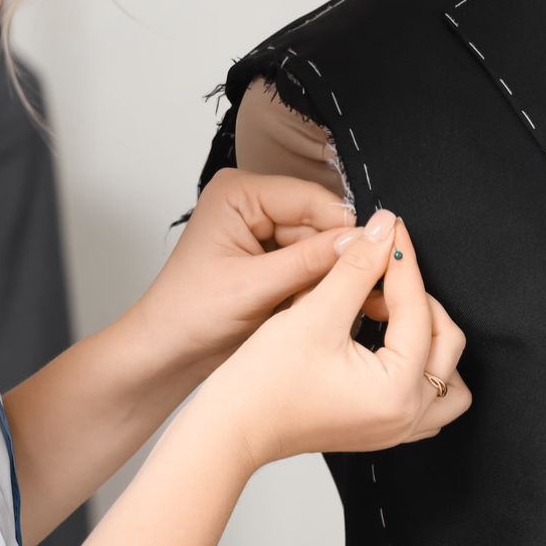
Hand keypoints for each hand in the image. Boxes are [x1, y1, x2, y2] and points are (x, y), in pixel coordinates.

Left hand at [128, 168, 355, 378]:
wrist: (168, 352)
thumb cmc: (187, 315)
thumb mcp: (254, 287)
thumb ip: (310, 261)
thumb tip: (362, 240)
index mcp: (239, 193)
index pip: (310, 197)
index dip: (344, 226)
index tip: (378, 252)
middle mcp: (253, 205)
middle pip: (319, 221)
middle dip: (338, 255)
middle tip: (367, 286)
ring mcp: (264, 232)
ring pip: (321, 246)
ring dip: (331, 274)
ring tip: (344, 301)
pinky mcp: (273, 259)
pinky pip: (312, 265)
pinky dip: (320, 286)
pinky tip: (324, 303)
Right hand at [198, 209, 470, 468]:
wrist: (232, 427)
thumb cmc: (263, 385)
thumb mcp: (316, 313)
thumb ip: (358, 267)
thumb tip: (384, 231)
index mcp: (398, 391)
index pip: (418, 310)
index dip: (402, 262)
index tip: (391, 231)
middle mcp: (407, 416)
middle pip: (445, 340)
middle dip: (414, 298)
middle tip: (378, 273)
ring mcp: (397, 429)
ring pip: (445, 373)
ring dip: (426, 335)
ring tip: (384, 310)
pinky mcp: (381, 428)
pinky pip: (426, 395)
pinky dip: (417, 363)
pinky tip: (384, 339)